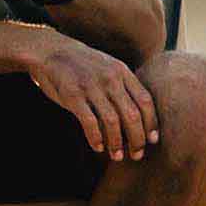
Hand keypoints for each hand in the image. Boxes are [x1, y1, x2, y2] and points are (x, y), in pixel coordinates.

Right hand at [24, 33, 157, 161]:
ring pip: (112, 121)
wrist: (51, 50)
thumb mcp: (109, 67)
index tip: (153, 140)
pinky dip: (95, 138)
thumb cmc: (83, 65)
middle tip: (137, 155)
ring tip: (117, 156)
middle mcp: (110, 78)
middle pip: (132, 115)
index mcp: (122, 72)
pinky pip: (89, 122)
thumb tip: (139, 117)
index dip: (152, 123)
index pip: (145, 101)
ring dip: (116, 143)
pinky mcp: (73, 95)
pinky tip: (98, 147)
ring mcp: (91, 86)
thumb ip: (123, 86)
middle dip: (137, 139)